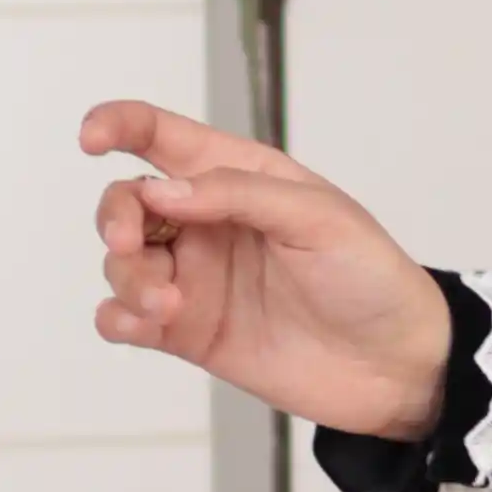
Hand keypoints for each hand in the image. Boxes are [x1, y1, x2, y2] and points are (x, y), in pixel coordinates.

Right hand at [81, 96, 455, 440]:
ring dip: (126, 278)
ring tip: (167, 305)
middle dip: (113, 218)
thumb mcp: (319, 218)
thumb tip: (161, 190)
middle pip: (127, 203)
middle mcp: (208, 223)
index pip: (161, 136)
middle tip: (127, 246)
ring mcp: (196, 278)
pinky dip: (118, 317)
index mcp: (239, 177)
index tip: (91, 140)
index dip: (118, 125)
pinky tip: (138, 323)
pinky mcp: (191, 332)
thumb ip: (238, 195)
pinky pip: (128, 318)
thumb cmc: (371, 278)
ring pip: (122, 263)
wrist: (399, 366)